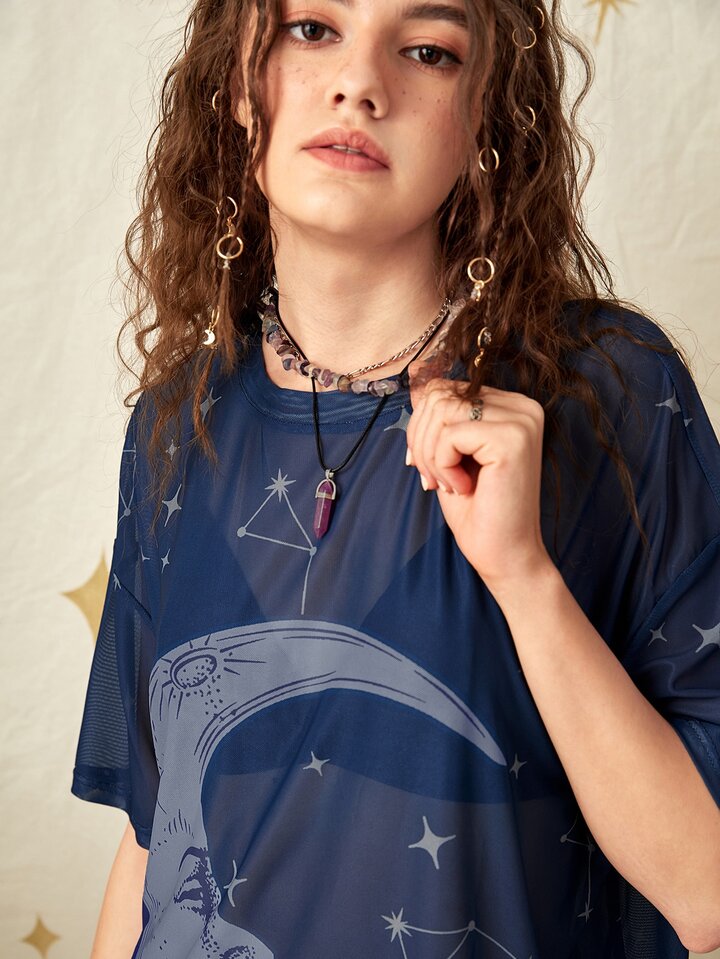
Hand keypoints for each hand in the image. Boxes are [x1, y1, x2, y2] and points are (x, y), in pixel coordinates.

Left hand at [406, 376, 551, 587]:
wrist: (505, 554)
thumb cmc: (478, 510)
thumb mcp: (450, 454)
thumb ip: (439, 418)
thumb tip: (415, 384)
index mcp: (510, 406)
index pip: (444, 389)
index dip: (422, 426)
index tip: (427, 464)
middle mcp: (523, 407)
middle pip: (439, 395)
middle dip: (420, 440)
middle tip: (433, 479)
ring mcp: (521, 420)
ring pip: (440, 411)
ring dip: (430, 455)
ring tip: (447, 484)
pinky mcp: (512, 438)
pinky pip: (449, 434)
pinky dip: (442, 464)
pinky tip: (462, 487)